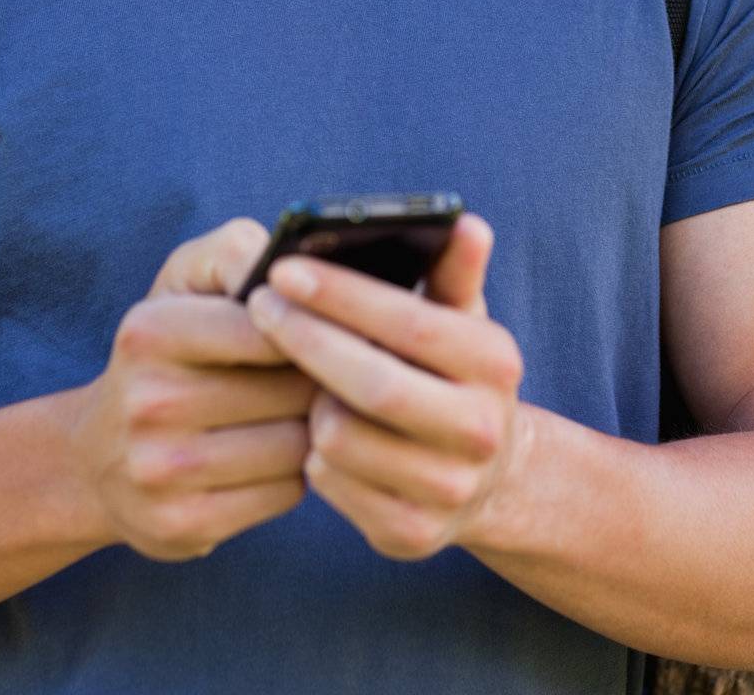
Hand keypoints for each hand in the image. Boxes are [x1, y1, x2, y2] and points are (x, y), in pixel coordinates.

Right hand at [69, 218, 316, 561]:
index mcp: (151, 331)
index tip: (328, 324)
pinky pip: (284, 494)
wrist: (95, 459)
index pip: (270, 326)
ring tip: (301, 412)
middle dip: (319, 378)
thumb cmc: (166, 352)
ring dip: (312, 428)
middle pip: (292, 389)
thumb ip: (236, 251)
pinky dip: (295, 474)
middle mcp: (149, 402)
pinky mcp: (182, 526)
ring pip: (296, 445)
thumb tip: (292, 264)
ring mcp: (161, 471)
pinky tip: (277, 456)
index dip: (311, 325)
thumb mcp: (184, 282)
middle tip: (330, 371)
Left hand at [246, 213, 528, 561]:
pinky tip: (315, 426)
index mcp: (495, 362)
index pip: (409, 321)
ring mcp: (448, 487)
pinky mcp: (410, 533)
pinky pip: (330, 482)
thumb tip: (467, 221)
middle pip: (372, 384)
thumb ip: (454, 268)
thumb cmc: (449, 369)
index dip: (341, 294)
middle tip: (258, 304)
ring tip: (298, 372)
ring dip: (307, 400)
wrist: (483, 475)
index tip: (283, 268)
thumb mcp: (459, 315)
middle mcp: (481, 429)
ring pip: (340, 437)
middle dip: (306, 338)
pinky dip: (311, 450)